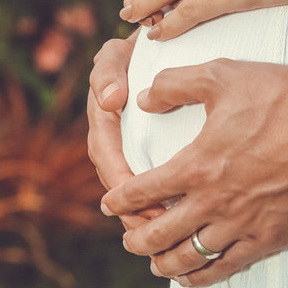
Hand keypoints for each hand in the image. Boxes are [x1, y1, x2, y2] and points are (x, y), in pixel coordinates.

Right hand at [86, 31, 161, 230]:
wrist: (159, 49)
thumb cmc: (136, 52)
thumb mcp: (117, 55)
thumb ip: (108, 72)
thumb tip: (112, 101)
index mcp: (104, 121)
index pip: (105, 154)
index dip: (118, 178)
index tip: (129, 196)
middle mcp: (115, 142)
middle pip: (120, 185)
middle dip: (134, 209)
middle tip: (152, 228)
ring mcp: (132, 152)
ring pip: (137, 193)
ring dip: (149, 217)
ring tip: (166, 238)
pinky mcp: (152, 159)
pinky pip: (156, 188)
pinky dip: (167, 208)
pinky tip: (183, 226)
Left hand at [99, 59, 287, 286]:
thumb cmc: (282, 96)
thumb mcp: (223, 75)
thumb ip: (176, 84)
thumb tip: (144, 97)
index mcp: (197, 164)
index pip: (142, 192)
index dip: (119, 200)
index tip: (110, 204)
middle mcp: (214, 201)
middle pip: (158, 235)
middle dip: (136, 240)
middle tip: (129, 239)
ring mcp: (243, 224)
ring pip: (190, 258)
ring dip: (165, 264)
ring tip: (156, 263)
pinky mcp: (271, 238)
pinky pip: (228, 267)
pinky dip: (204, 276)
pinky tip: (194, 277)